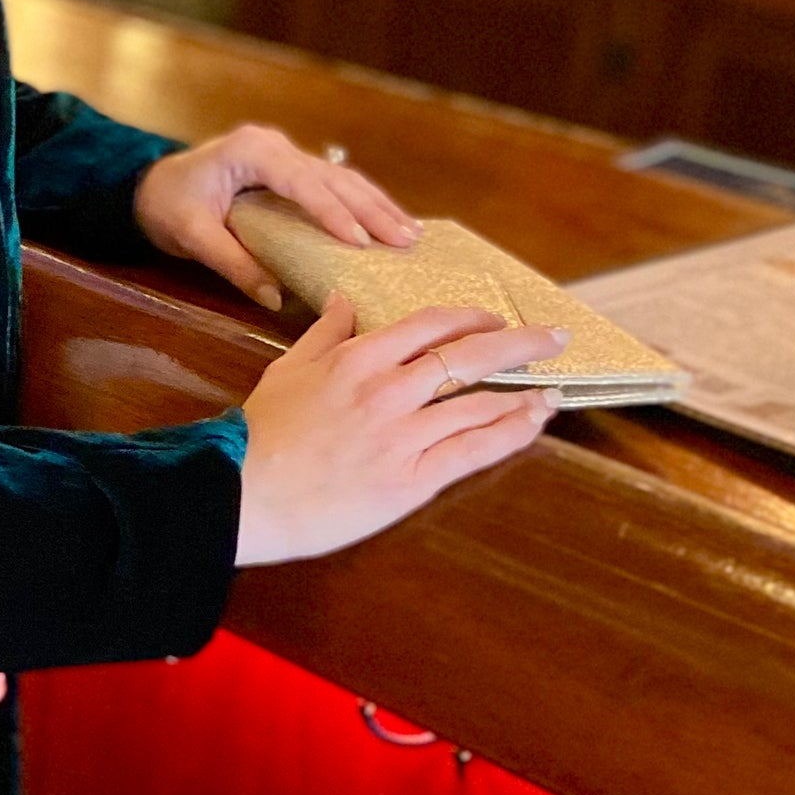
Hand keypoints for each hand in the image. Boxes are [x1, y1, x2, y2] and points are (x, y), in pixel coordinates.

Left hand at [134, 123, 414, 310]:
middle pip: (334, 178)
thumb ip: (232, 263)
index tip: (361, 241)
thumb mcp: (192, 235)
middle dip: (372, 209)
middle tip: (406, 240)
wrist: (149, 185)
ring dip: (377, 206)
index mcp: (252, 151)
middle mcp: (275, 147)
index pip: (302, 182)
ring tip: (411, 233)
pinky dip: (362, 204)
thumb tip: (274, 298)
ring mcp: (285, 155)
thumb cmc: (167, 205)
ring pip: (342, 179)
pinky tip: (388, 222)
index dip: (333, 212)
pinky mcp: (290, 170)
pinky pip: (334, 186)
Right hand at [233, 296, 564, 565]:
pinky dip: (510, 432)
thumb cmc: (258, 435)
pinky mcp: (408, 481)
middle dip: (518, 344)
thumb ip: (324, 334)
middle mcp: (386, 390)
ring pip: (478, 403)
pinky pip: (472, 450)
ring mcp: (400, 435)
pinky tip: (534, 422)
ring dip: (523, 392)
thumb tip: (348, 301)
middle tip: (553, 339)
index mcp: (357, 359)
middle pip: (467, 356)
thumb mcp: (286, 370)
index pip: (429, 325)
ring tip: (553, 389)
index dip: (471, 319)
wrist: (240, 494)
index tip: (495, 321)